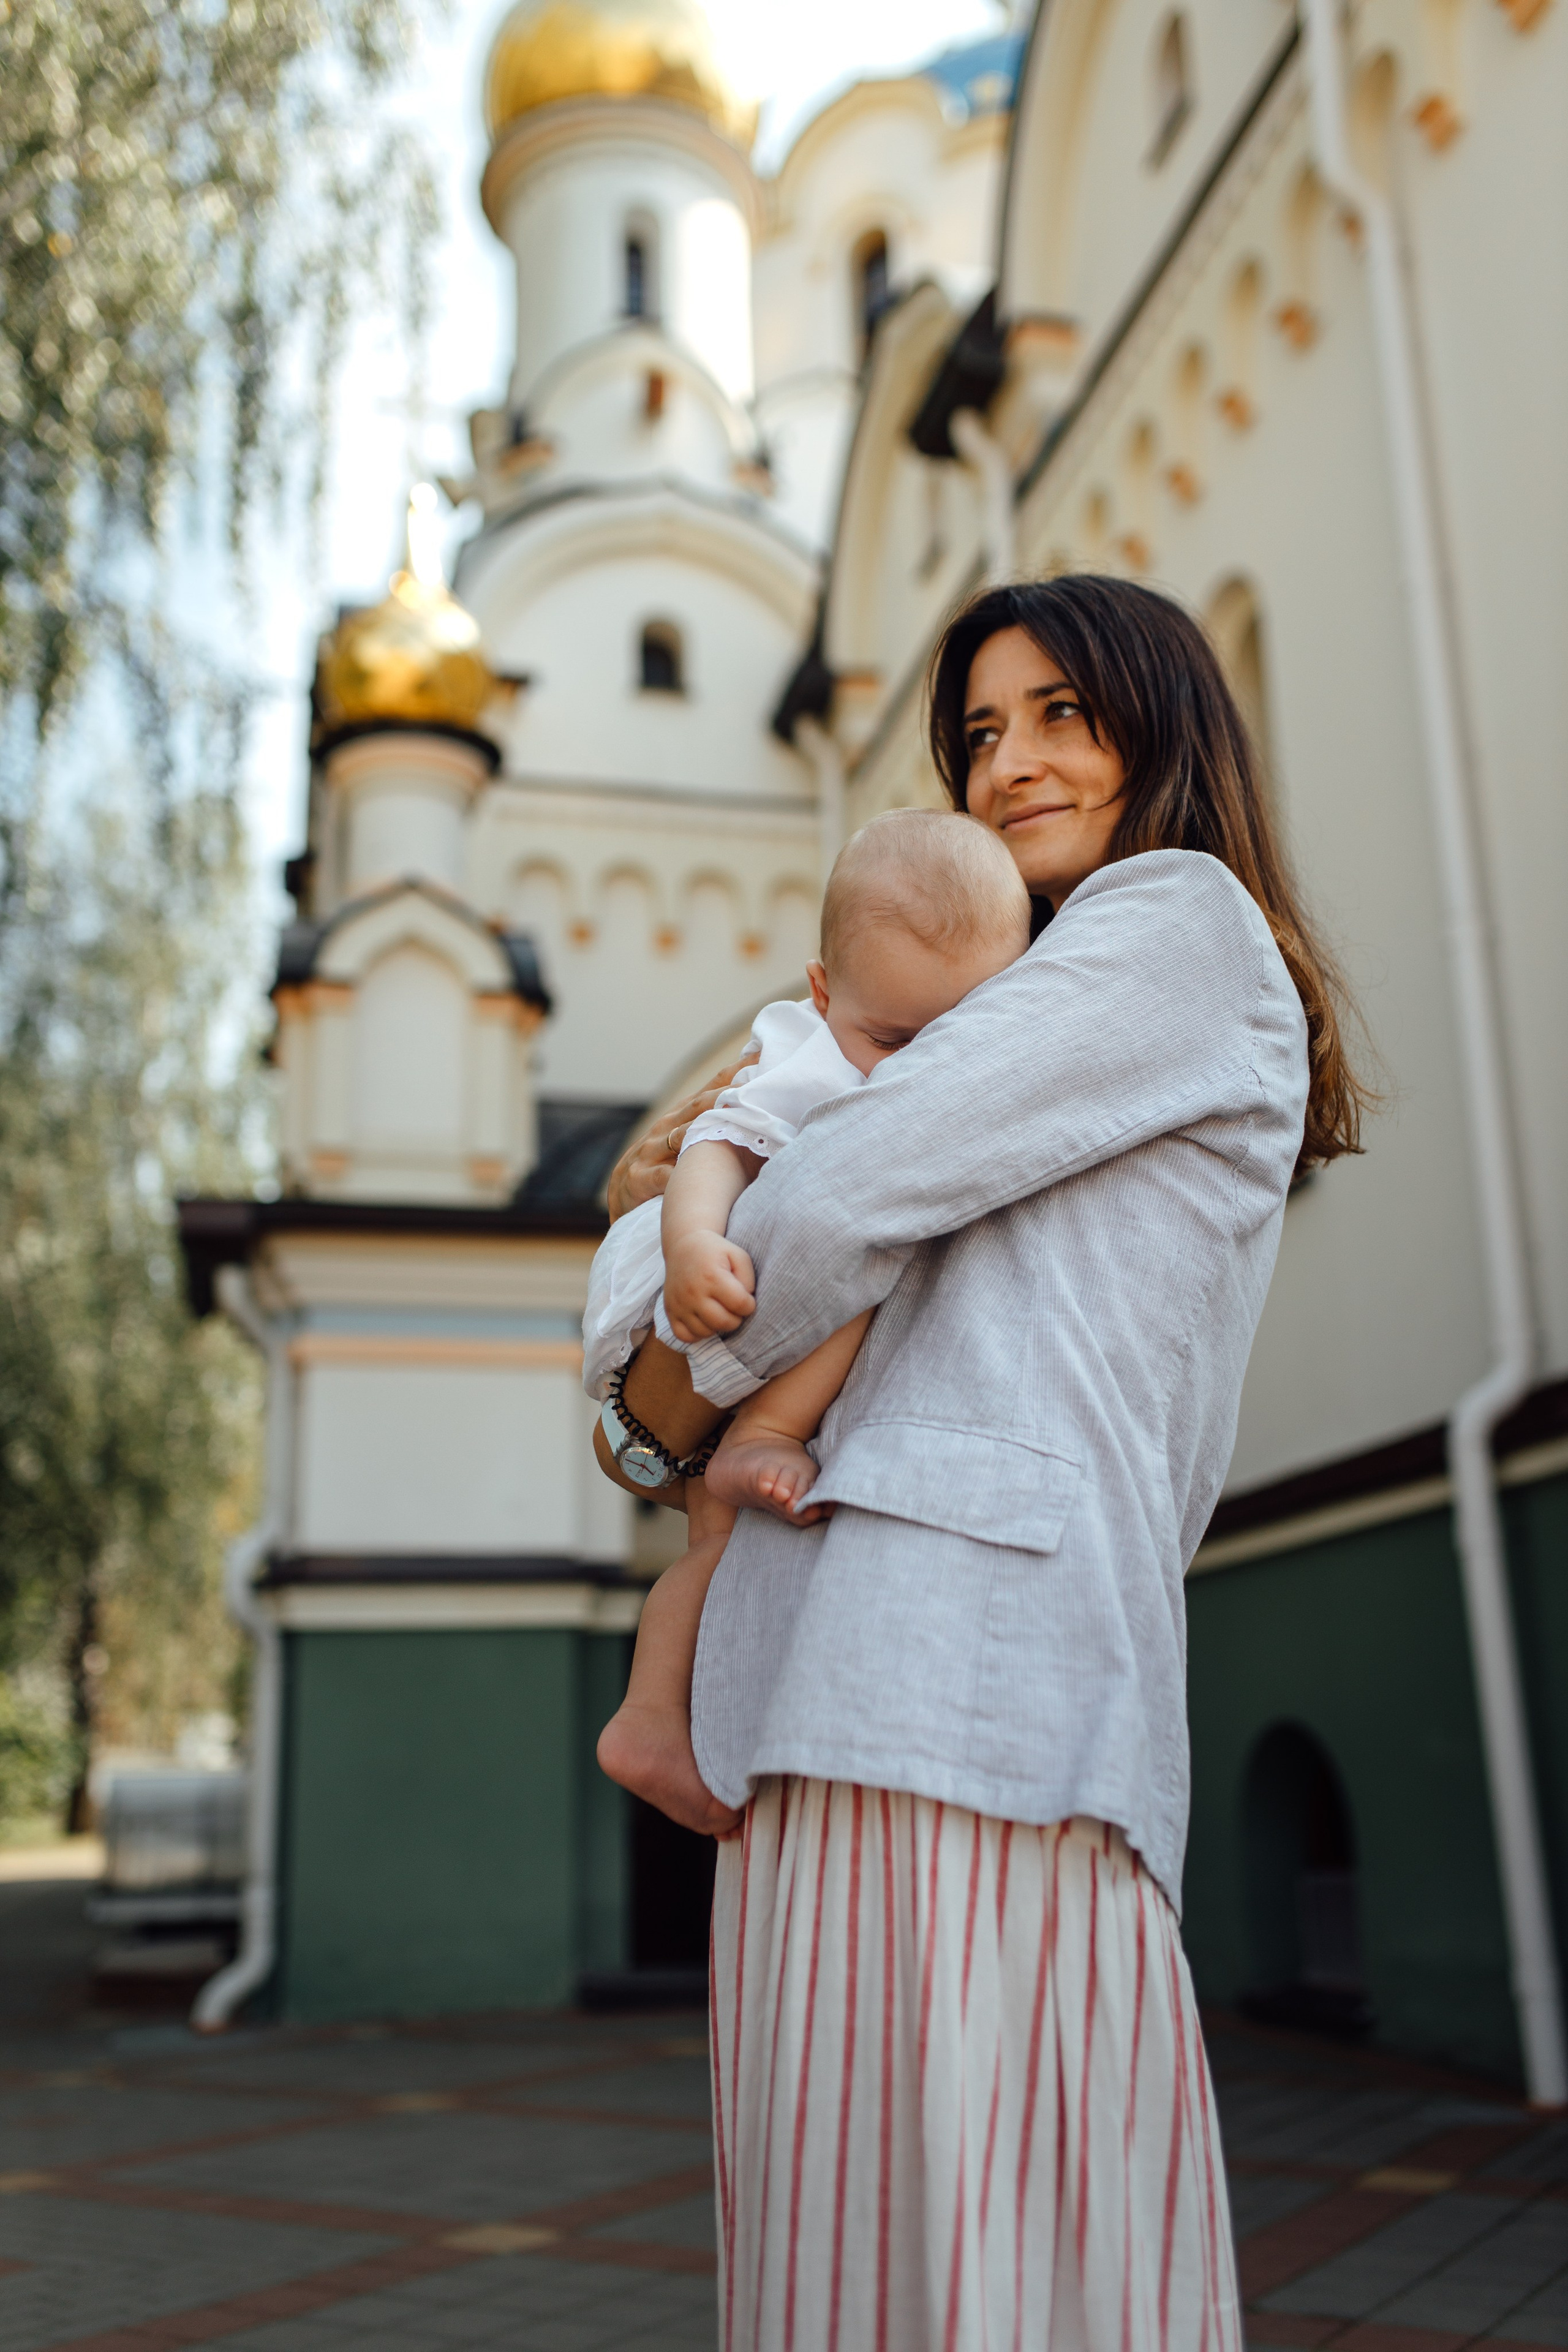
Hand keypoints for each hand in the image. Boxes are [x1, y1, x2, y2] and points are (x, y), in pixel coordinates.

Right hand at [605, 1055, 758, 1222]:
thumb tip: (764, 1113)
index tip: (766, 1056)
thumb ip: (718, 1124)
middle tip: (759, 1087)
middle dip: (729, 1094)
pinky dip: (680, 1176)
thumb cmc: (664, 1165)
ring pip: (683, 1137)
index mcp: (683, 1115)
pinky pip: (664, 1177)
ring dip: (708, 1130)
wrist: (622, 1195)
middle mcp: (667, 1126)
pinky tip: (699, 1176)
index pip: (714, 1086)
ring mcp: (651, 1151)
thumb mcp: (688, 1140)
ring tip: (736, 1126)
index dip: (738, 1071)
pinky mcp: (639, 1178)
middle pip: (700, 1105)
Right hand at [663, 1231, 756, 1341]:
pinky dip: (697, 1334)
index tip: (747, 1299)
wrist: (683, 1246)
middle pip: (723, 1322)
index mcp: (712, 1276)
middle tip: (734, 1308)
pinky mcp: (670, 1311)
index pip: (740, 1304)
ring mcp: (679, 1304)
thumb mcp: (738, 1255)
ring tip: (719, 1312)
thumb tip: (746, 1301)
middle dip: (736, 1319)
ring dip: (717, 1326)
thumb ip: (748, 1279)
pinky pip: (684, 1336)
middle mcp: (693, 1292)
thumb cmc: (715, 1251)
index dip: (749, 1305)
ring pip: (705, 1332)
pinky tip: (704, 1321)